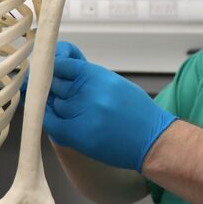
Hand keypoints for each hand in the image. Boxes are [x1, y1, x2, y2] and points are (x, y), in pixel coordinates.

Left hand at [44, 47, 174, 171]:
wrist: (153, 139)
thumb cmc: (136, 110)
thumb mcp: (114, 83)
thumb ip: (87, 75)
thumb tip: (59, 64)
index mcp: (98, 75)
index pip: (61, 64)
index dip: (55, 69)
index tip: (54, 74)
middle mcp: (89, 92)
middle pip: (55, 85)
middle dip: (57, 89)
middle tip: (66, 95)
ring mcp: (82, 113)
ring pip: (54, 104)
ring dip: (59, 107)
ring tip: (79, 113)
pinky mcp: (77, 134)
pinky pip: (51, 122)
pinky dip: (49, 119)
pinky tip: (58, 119)